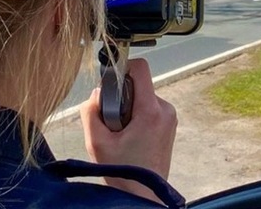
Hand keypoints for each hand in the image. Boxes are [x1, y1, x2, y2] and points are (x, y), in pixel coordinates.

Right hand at [80, 58, 177, 202]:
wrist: (143, 194)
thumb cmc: (124, 172)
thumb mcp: (96, 141)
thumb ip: (90, 111)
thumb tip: (97, 93)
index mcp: (151, 111)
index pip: (140, 68)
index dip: (122, 67)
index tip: (110, 82)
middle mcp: (165, 110)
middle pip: (138, 84)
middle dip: (121, 96)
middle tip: (113, 121)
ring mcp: (170, 117)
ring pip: (142, 96)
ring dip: (128, 108)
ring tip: (121, 132)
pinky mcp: (169, 124)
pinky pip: (149, 107)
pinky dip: (136, 115)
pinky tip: (130, 135)